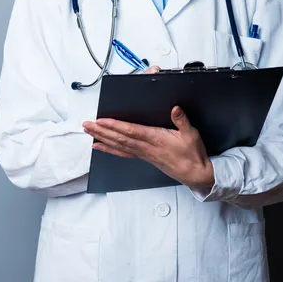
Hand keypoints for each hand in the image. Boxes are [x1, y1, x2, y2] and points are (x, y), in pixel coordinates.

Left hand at [83, 83, 214, 190]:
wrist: (195, 174)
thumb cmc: (192, 155)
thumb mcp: (192, 135)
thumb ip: (182, 120)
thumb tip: (175, 109)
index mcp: (156, 139)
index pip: (131, 131)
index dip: (115, 126)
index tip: (102, 121)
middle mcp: (146, 147)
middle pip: (120, 138)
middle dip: (102, 131)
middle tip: (87, 124)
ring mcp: (143, 153)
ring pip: (118, 145)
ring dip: (102, 138)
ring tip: (89, 132)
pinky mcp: (144, 157)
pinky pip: (123, 153)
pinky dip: (109, 149)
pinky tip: (100, 146)